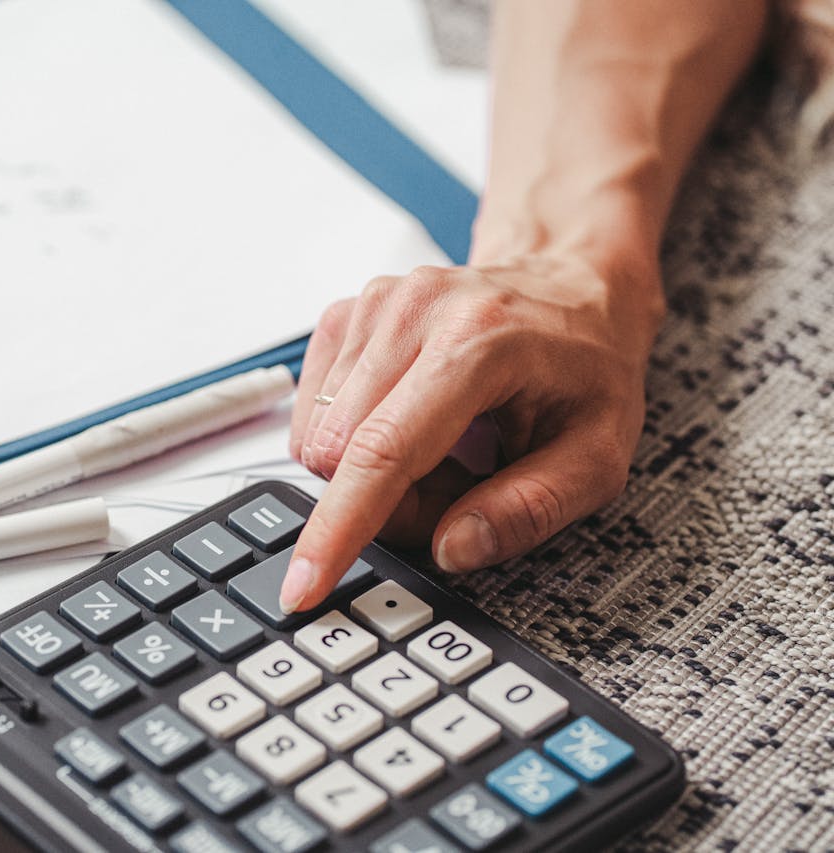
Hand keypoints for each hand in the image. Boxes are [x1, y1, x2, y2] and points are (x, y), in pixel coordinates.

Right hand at [280, 252, 662, 612]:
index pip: (384, 450)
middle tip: (458, 488)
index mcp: (480, 342)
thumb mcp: (598, 455)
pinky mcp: (348, 313)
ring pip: (322, 439)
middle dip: (387, 500)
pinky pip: (313, 413)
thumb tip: (451, 547)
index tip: (303, 585)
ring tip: (444, 448)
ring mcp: (374, 306)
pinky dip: (354, 438)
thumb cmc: (586, 364)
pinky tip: (408, 421)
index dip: (339, 529)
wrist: (571, 282)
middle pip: (343, 455)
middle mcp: (414, 312)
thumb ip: (532, 509)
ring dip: (373, 469)